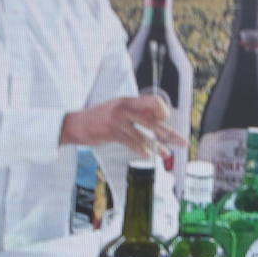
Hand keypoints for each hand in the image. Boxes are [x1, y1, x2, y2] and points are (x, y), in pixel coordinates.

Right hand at [60, 94, 185, 157]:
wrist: (75, 124)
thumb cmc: (99, 118)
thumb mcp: (118, 109)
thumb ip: (135, 112)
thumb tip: (156, 119)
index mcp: (128, 100)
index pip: (154, 101)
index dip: (163, 111)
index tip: (166, 120)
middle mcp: (125, 108)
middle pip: (154, 120)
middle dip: (170, 133)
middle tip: (182, 142)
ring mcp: (118, 120)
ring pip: (144, 134)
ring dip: (157, 146)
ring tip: (166, 154)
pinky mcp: (111, 132)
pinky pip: (131, 142)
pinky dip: (141, 150)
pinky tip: (148, 155)